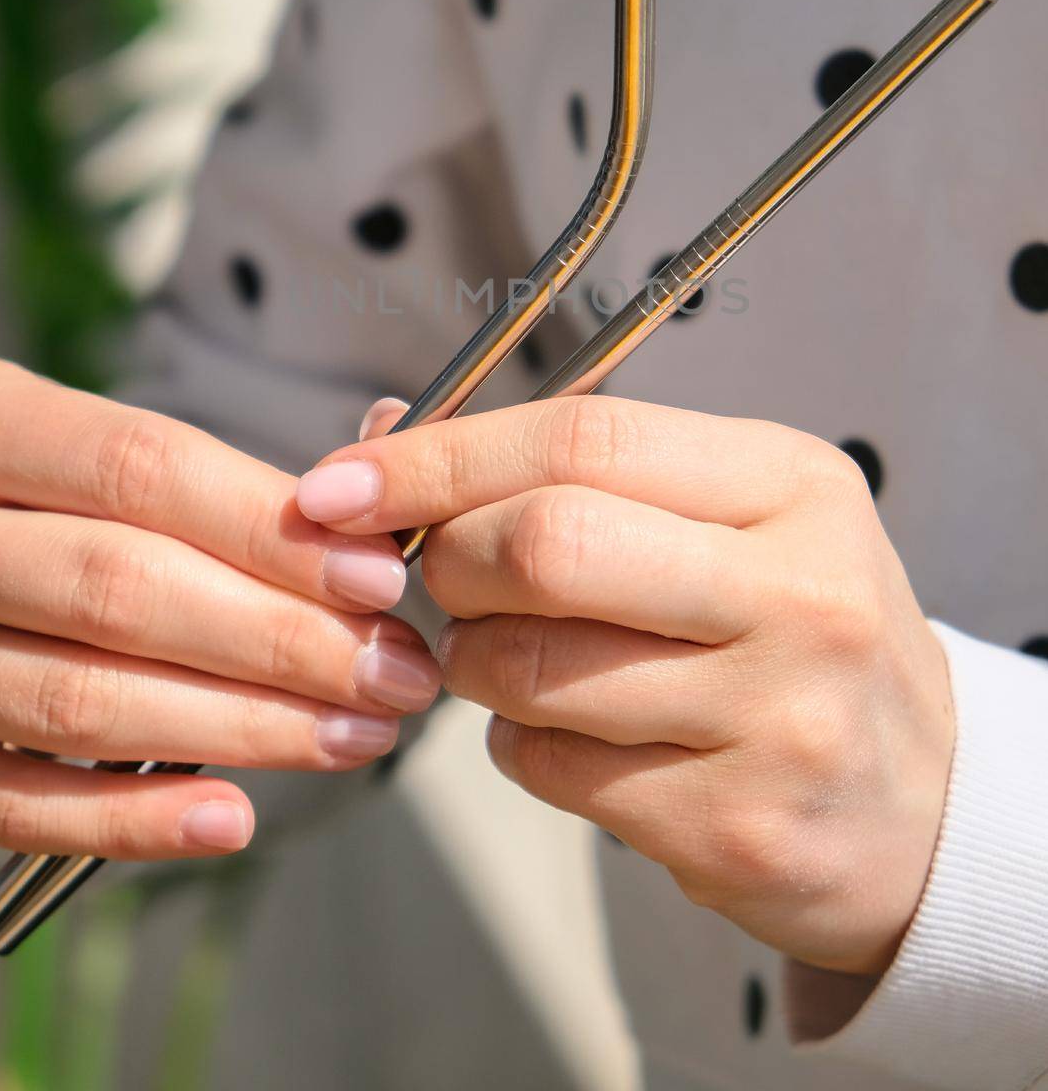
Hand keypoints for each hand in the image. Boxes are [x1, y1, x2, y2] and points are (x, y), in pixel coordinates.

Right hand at [0, 361, 437, 861]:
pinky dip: (125, 820)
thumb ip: (195, 474)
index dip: (268, 528)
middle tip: (394, 674)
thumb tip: (370, 508)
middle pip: (122, 589)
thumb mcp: (65, 440)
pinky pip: (11, 804)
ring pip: (77, 701)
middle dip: (281, 640)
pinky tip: (229, 817)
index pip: (143, 470)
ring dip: (237, 729)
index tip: (380, 579)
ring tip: (353, 737)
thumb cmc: (18, 496)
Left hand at [297, 395, 953, 973]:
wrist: (920, 801)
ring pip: (529, 672)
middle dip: (451, 563)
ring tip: (515, 655)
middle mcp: (799, 594)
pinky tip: (575, 730)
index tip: (339, 483)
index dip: (440, 459)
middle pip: (549, 550)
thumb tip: (386, 428)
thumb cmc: (791, 625)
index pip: (582, 441)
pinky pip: (549, 769)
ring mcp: (775, 719)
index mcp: (791, 484)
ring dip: (474, 663)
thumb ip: (576, 466)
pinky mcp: (736, 829)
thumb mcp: (733, 512)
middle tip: (444, 578)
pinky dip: (520, 743)